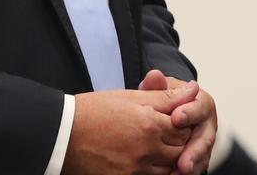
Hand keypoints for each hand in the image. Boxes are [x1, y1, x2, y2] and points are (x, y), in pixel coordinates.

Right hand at [63, 82, 197, 174]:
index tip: (175, 119)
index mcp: (150, 125)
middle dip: (179, 142)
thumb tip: (193, 89)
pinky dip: (153, 172)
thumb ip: (165, 96)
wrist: (62, 134)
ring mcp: (135, 169)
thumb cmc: (94, 111)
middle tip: (170, 134)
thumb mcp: (131, 97)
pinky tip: (145, 161)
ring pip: (168, 169)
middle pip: (179, 150)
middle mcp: (146, 150)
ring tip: (156, 147)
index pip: (184, 128)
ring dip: (168, 160)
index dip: (183, 123)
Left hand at [139, 70, 215, 174]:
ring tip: (180, 172)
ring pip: (202, 156)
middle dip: (194, 149)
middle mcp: (207, 125)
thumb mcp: (160, 91)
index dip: (189, 112)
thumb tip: (154, 75)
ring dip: (192, 165)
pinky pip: (196, 168)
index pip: (199, 107)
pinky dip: (187, 172)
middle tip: (183, 158)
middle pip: (205, 138)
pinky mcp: (198, 159)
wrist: (168, 115)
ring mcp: (204, 144)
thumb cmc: (164, 101)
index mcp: (201, 103)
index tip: (176, 118)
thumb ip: (157, 85)